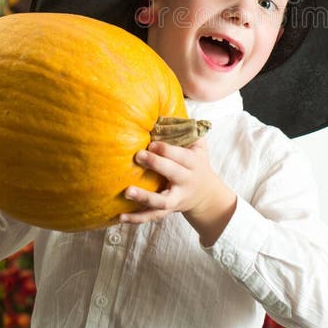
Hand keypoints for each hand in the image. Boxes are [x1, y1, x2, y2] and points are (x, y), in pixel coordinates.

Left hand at [120, 138, 236, 246]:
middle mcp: (186, 182)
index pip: (180, 155)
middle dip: (156, 164)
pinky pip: (152, 216)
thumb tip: (165, 109)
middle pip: (173, 173)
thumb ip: (187, 129)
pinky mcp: (167, 210)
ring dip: (144, 197)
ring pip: (161, 201)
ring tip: (127, 192)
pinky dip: (137, 218)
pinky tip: (121, 217)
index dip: (166, 149)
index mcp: (194, 163)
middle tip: (138, 156)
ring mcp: (176, 198)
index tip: (151, 142)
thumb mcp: (199, 145)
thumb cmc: (196, 163)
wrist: (206, 194)